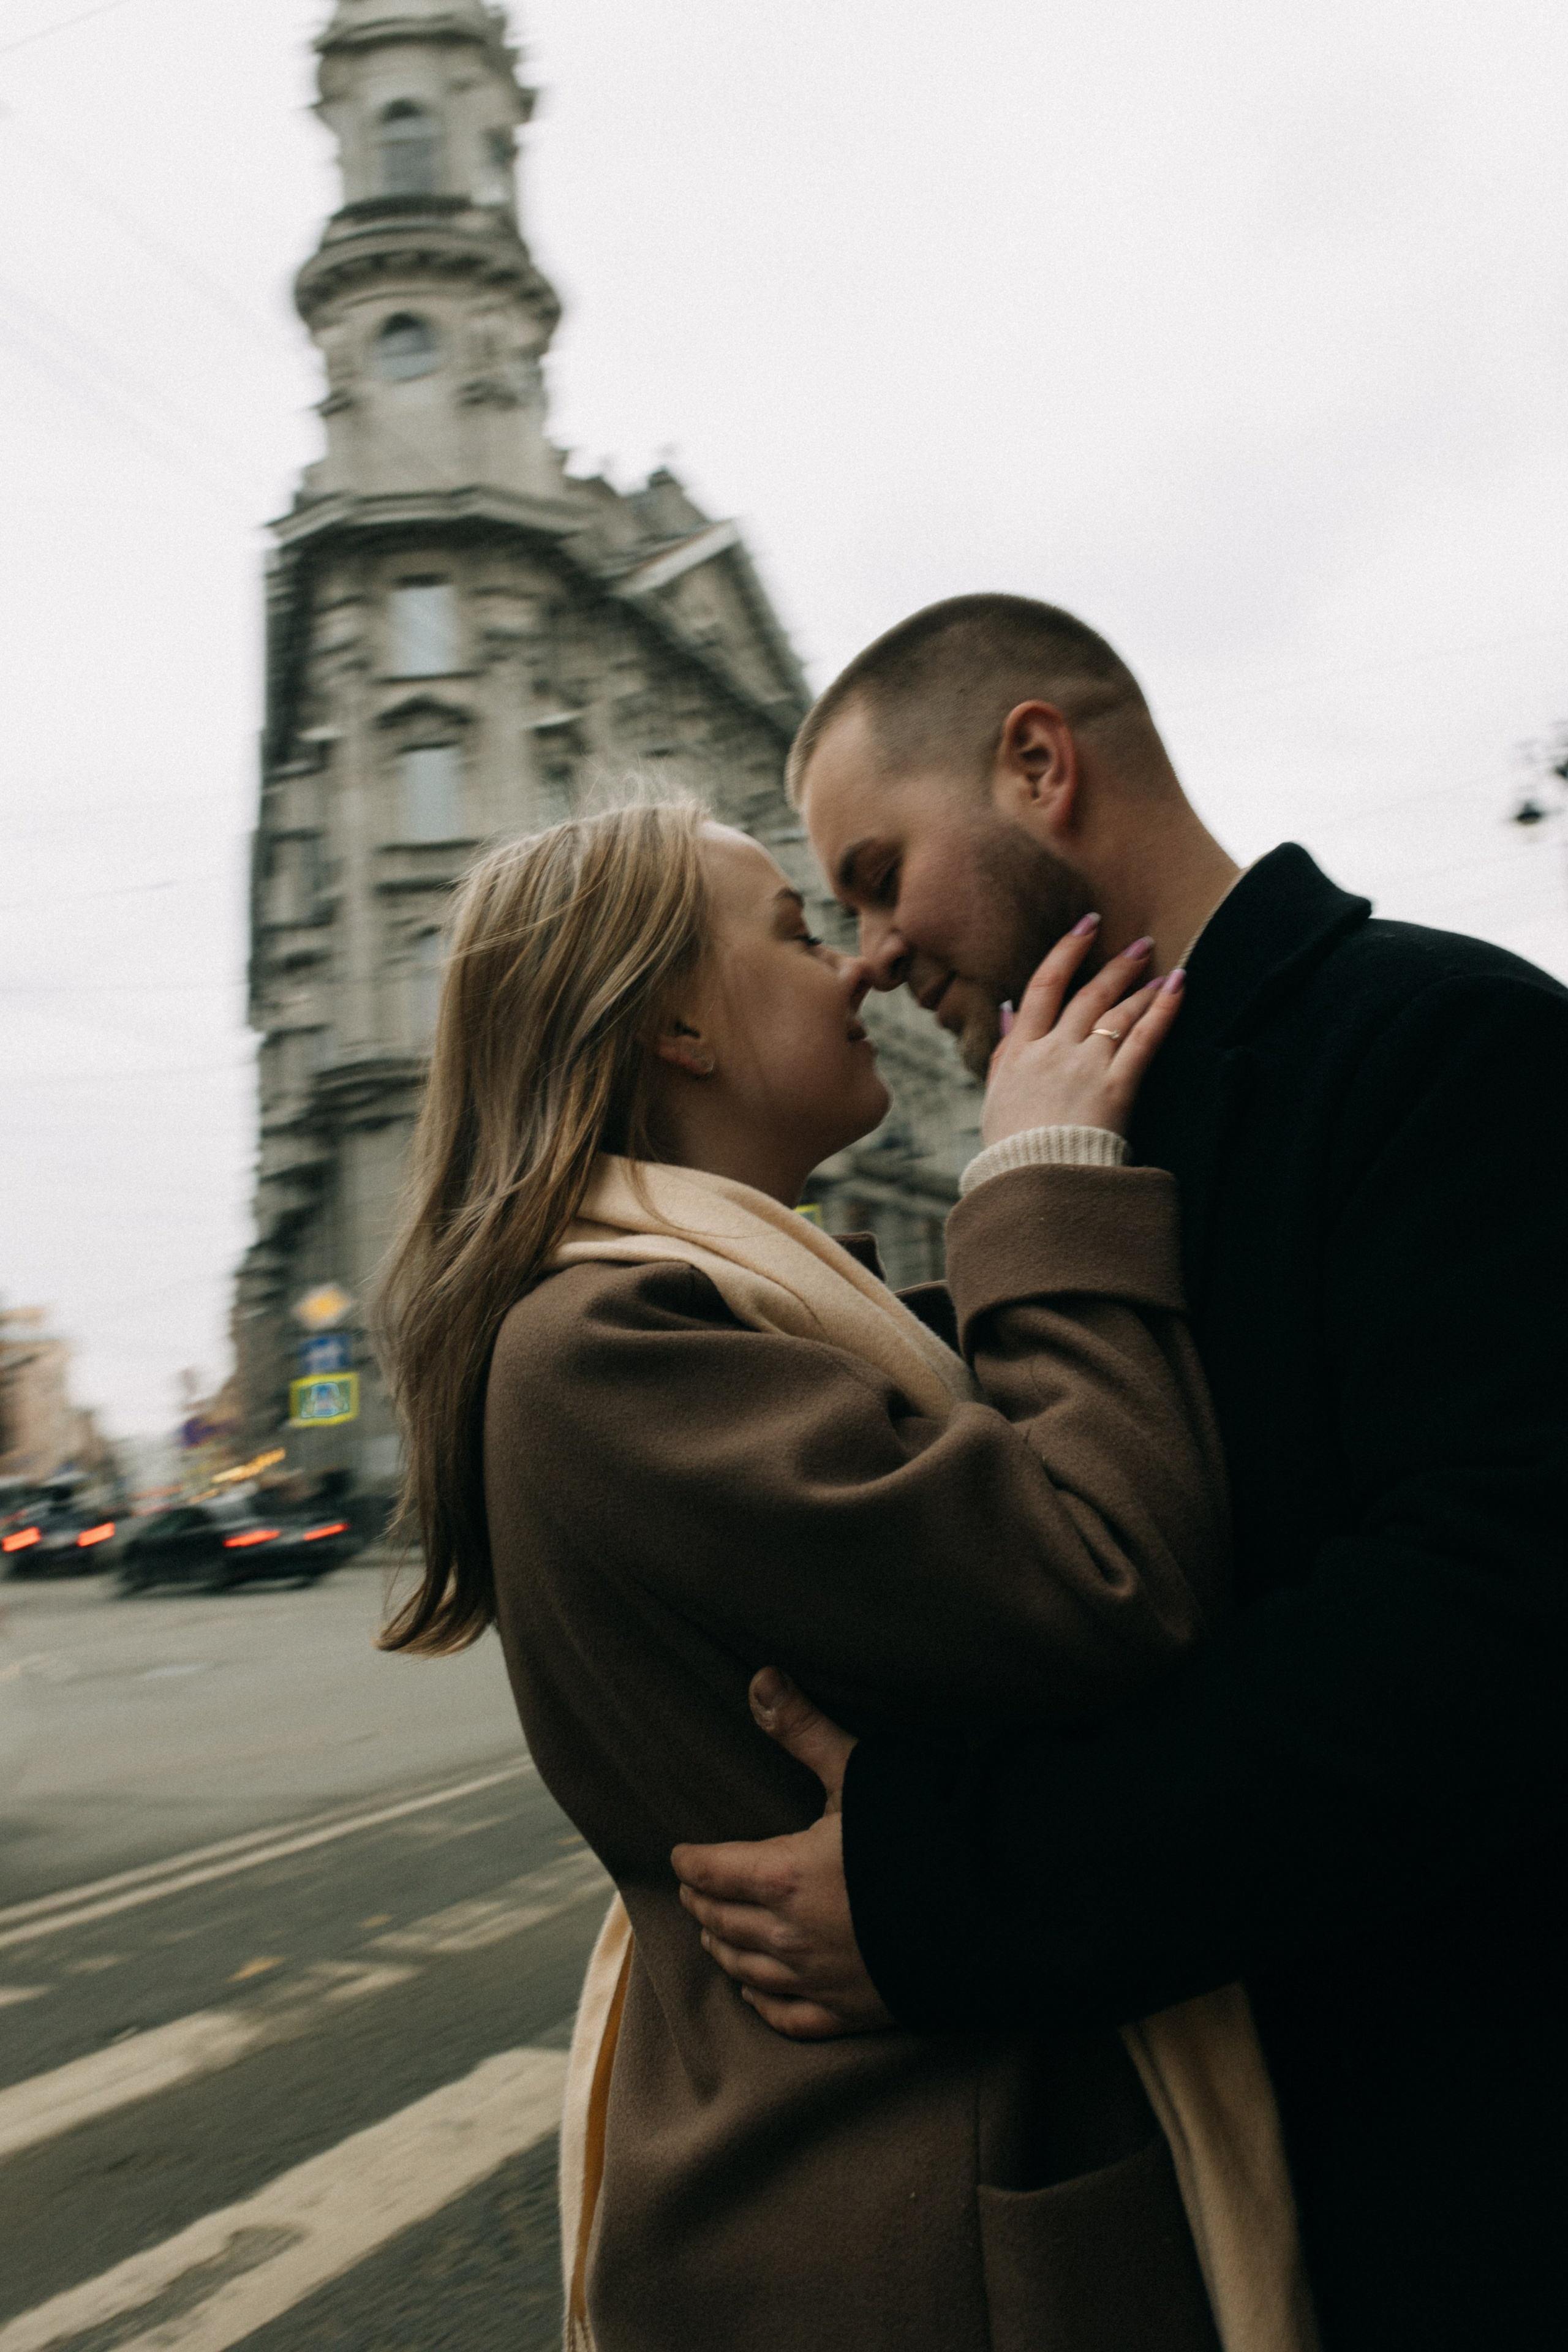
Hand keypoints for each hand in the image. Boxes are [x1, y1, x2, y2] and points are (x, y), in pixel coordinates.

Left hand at [671, 1668, 892, 2039]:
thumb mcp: (860, 1774)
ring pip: (747, 1970)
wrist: (994, 1914)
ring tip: (711, 1933)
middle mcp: (792, 1936)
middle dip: (703, 1902)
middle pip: (724, 1922)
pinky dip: (762, 2004)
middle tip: (692, 1889)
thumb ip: (805, 1730)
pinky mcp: (852, 2013)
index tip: (680, 1855)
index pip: (715, 1871)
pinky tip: (754, 1994)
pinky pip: (788, 2017)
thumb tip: (760, 1680)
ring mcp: (821, 1980)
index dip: (691, 1862)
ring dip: (722, 1948)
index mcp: (786, 1876)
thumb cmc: (924, 1835)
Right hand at [981, 919, 1183, 1147]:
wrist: (1033, 1186)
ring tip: (1163, 970)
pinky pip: (1144, 1040)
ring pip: (1117, 1012)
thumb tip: (1008, 1009)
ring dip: (1143, 986)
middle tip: (1140, 944)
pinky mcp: (1116, 1088)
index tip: (1086, 926)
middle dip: (1116, 964)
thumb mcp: (997, 1095)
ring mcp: (1086, 1067)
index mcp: (1021, 1051)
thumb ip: (1005, 1049)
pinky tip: (1178, 988)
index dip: (1067, 950)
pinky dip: (1162, 1011)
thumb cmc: (1012, 1149)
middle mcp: (1054, 1050)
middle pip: (1088, 993)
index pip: (1043, 985)